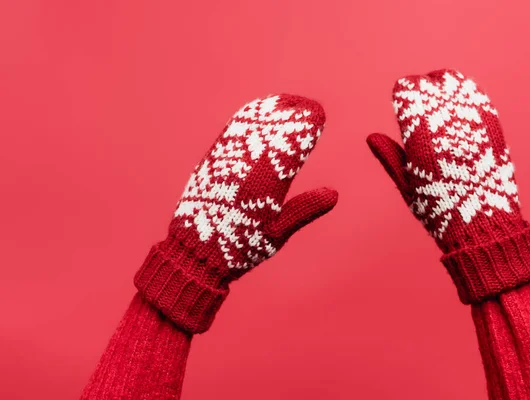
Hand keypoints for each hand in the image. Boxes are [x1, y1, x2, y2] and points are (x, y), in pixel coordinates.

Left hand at [135, 94, 337, 332]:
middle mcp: (246, 165)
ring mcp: (226, 159)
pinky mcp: (211, 159)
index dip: (307, 126)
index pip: (292, 144)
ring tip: (287, 102)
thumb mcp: (277, 234)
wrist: (195, 252)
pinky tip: (257, 111)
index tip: (320, 115)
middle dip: (294, 113)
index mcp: (266, 183)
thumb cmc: (238, 248)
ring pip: (252, 123)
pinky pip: (232, 129)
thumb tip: (333, 194)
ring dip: (271, 110)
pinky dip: (248, 116)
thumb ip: (305, 210)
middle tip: (309, 106)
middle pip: (274, 128)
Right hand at [367, 70, 529, 303]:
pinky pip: (477, 96)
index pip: (408, 93)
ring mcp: (473, 123)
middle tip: (418, 90)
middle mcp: (447, 124)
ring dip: (444, 83)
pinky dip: (466, 91)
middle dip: (421, 85)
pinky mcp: (493, 127)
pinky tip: (461, 96)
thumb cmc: (440, 212)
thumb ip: (390, 157)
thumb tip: (372, 137)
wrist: (483, 225)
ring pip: (456, 85)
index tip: (400, 94)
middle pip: (431, 85)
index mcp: (420, 138)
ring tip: (439, 88)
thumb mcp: (408, 187)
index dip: (402, 90)